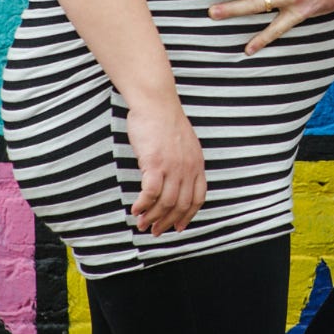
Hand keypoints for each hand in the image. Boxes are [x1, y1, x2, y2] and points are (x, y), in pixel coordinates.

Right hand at [124, 97, 205, 236]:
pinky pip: (150, 193)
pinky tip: (135, 209)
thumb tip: (175, 180)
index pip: (198, 198)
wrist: (156, 102)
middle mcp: (188, 168)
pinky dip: (143, 205)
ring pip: (166, 202)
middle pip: (182, 205)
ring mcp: (173, 166)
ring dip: (153, 217)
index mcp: (197, 163)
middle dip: (168, 222)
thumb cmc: (164, 121)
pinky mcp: (155, 163)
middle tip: (155, 231)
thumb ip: (184, 162)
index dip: (188, 216)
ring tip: (142, 224)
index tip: (179, 227)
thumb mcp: (185, 144)